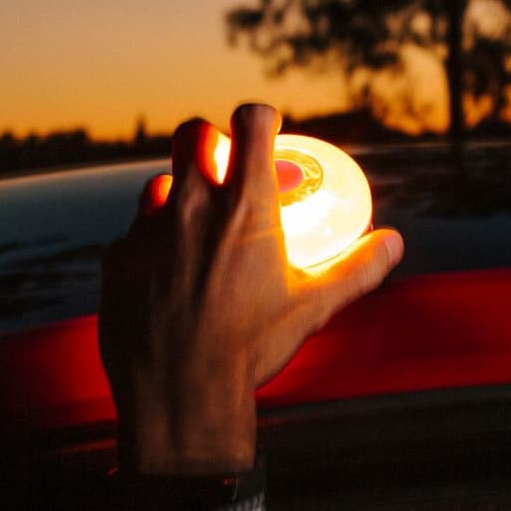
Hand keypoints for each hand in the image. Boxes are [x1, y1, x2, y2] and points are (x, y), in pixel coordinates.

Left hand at [98, 103, 403, 475]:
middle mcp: (192, 204)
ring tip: (194, 231)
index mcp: (245, 206)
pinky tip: (165, 280)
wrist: (180, 393)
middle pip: (194, 133)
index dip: (260, 117)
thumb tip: (393, 243)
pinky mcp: (116, 258)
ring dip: (177, 196)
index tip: (265, 130)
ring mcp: (148, 228)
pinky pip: (133, 236)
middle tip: (223, 171)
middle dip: (211, 142)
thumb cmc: (251, 347)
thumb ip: (357, 268)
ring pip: (159, 183)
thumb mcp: (313, 306)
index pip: (250, 120)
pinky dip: (150, 247)